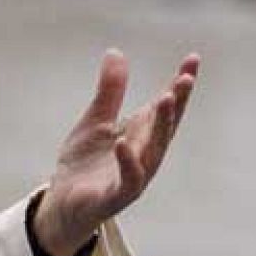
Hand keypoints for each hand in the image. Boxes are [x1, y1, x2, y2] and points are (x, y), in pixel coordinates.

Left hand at [33, 50, 198, 255]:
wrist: (62, 204)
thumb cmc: (85, 163)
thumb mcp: (95, 121)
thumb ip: (109, 91)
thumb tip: (116, 52)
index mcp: (143, 134)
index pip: (167, 106)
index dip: (181, 84)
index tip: (193, 58)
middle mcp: (146, 153)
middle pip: (166, 126)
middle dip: (177, 102)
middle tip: (185, 78)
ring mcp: (135, 176)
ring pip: (154, 150)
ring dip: (161, 126)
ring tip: (164, 99)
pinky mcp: (116, 196)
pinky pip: (128, 179)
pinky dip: (128, 162)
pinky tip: (123, 143)